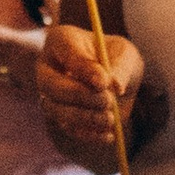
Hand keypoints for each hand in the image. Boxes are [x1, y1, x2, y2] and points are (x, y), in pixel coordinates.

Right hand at [38, 19, 143, 173]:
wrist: (117, 80)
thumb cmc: (118, 59)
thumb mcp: (126, 54)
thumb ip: (121, 66)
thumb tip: (114, 87)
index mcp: (62, 40)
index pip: (64, 50)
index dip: (82, 68)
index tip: (104, 81)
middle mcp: (48, 67)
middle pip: (51, 85)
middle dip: (79, 96)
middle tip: (107, 100)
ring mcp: (50, 94)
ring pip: (55, 110)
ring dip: (83, 117)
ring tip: (110, 118)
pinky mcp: (60, 117)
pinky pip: (67, 128)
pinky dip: (88, 134)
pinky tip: (109, 134)